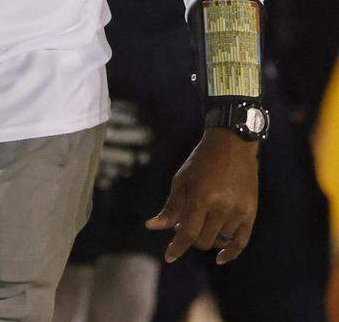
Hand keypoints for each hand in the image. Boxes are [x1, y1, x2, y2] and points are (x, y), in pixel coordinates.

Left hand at [146, 128, 258, 264]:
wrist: (232, 145)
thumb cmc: (201, 162)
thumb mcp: (181, 180)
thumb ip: (170, 207)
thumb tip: (152, 227)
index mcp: (201, 197)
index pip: (188, 233)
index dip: (177, 247)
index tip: (169, 257)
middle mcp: (221, 207)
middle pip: (203, 240)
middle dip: (190, 238)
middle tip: (184, 225)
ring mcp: (238, 211)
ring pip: (219, 240)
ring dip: (207, 238)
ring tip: (200, 223)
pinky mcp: (250, 213)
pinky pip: (241, 241)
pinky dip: (230, 252)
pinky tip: (219, 258)